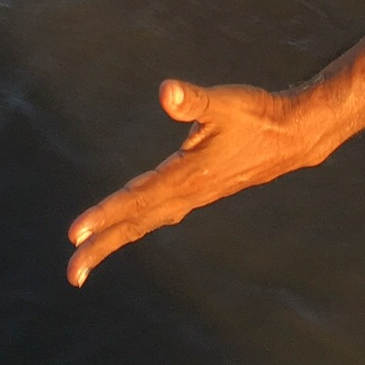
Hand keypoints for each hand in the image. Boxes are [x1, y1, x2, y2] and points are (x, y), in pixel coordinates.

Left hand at [65, 80, 321, 286]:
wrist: (292, 136)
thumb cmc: (257, 115)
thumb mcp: (224, 103)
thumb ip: (193, 99)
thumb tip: (167, 91)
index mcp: (187, 176)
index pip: (137, 199)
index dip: (104, 215)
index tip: (74, 234)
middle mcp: (188, 192)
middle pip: (136, 222)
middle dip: (102, 245)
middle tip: (72, 273)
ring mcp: (195, 195)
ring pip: (146, 220)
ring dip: (116, 237)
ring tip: (87, 257)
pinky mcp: (200, 191)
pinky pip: (159, 212)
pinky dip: (137, 221)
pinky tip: (129, 224)